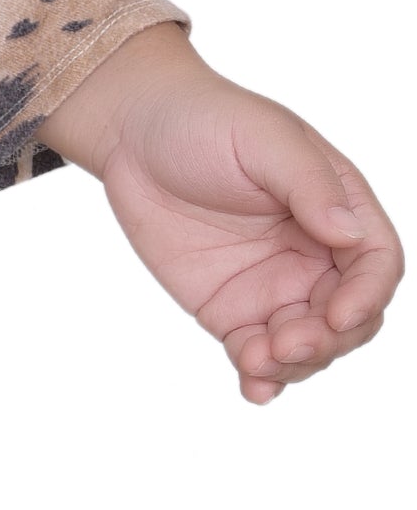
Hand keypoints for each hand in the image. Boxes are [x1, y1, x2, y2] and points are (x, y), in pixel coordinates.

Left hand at [36, 22, 402, 403]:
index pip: (375, 264)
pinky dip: (261, 377)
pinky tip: (253, 389)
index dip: (366, 295)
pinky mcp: (231, 309)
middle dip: (328, 339)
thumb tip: (348, 233)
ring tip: (258, 363)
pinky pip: (257, 353)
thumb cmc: (206, 120)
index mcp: (338, 209)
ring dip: (295, 364)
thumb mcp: (264, 140)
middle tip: (287, 345)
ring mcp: (274, 286)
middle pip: (349, 316)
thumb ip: (308, 186)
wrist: (133, 133)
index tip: (338, 313)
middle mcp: (315, 255)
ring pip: (307, 344)